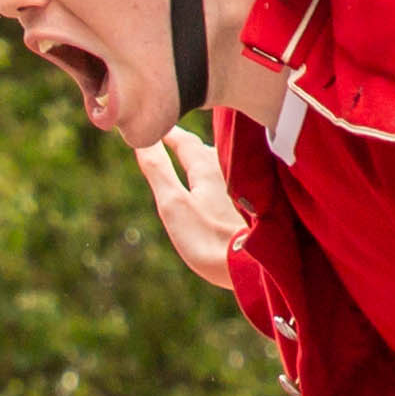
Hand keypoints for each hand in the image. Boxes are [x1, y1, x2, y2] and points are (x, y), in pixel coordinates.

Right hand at [134, 132, 246, 287]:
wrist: (252, 267)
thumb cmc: (209, 238)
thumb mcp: (173, 204)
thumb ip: (158, 170)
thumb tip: (143, 141)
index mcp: (206, 166)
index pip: (183, 140)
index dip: (166, 134)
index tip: (154, 129)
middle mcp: (227, 168)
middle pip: (202, 150)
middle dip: (185, 145)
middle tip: (170, 140)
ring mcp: (242, 185)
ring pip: (219, 164)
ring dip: (203, 160)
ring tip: (192, 161)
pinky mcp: (252, 202)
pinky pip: (230, 180)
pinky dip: (218, 178)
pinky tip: (219, 190)